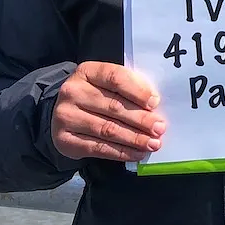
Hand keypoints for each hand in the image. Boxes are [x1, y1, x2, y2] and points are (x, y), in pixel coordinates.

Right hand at [50, 62, 165, 161]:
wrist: (66, 114)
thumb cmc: (97, 95)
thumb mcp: (109, 84)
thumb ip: (129, 88)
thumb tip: (154, 105)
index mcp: (86, 72)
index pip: (115, 78)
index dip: (137, 91)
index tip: (155, 103)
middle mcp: (72, 92)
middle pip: (113, 106)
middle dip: (141, 119)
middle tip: (160, 128)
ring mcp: (65, 117)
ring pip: (107, 129)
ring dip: (134, 138)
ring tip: (153, 143)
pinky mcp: (64, 140)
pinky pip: (98, 148)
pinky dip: (121, 152)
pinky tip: (137, 153)